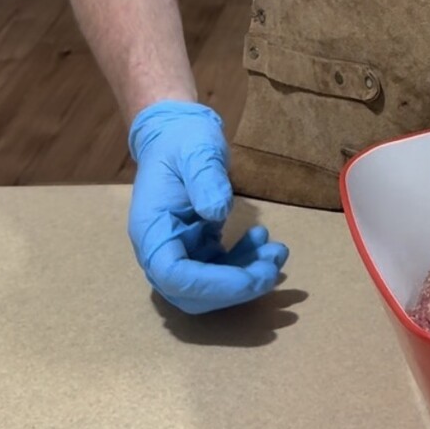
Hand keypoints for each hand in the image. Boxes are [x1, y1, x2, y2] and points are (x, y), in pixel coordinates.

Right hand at [127, 101, 287, 314]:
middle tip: (274, 268)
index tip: (253, 277)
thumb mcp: (197, 150)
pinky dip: (244, 264)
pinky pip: (219, 272)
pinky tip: (262, 240)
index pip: (174, 275)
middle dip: (236, 288)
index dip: (213, 285)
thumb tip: (218, 212)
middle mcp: (159, 250)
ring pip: (208, 289)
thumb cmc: (184, 140)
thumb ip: (205, 179)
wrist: (178, 135)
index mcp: (151, 229)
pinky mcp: (194, 249)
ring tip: (278, 252)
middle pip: (192, 293)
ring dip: (246, 279)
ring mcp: (177, 252)